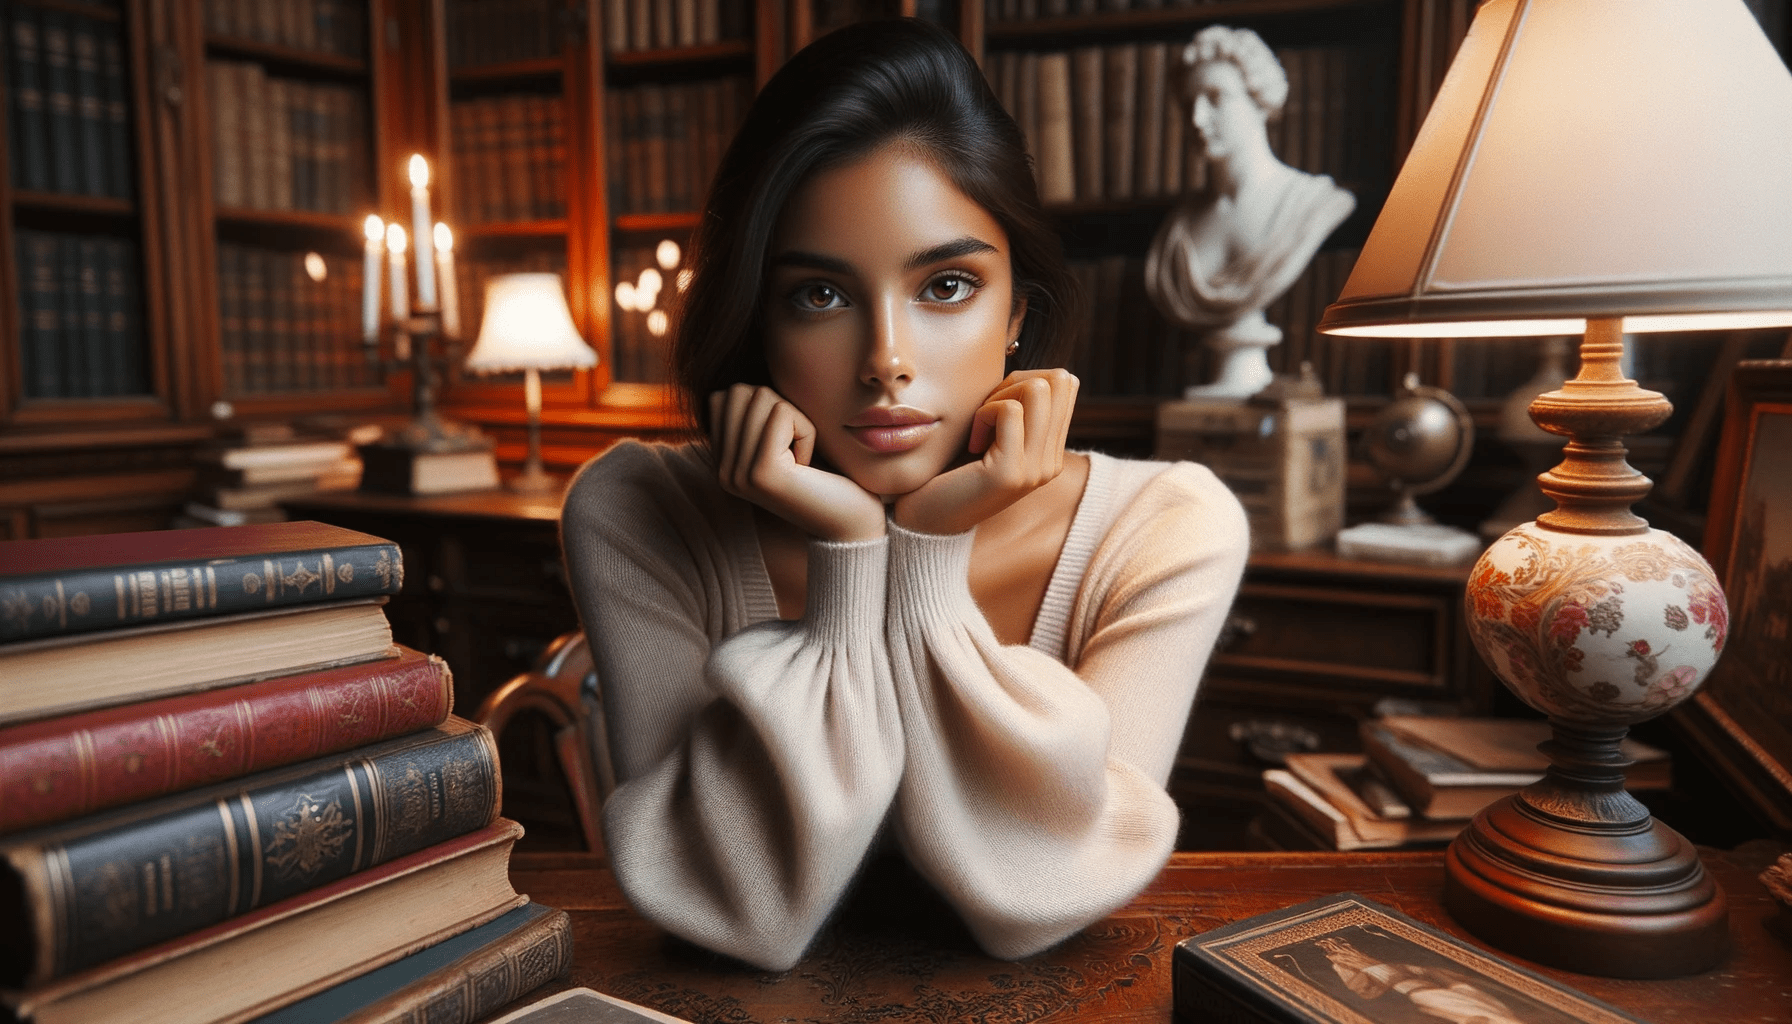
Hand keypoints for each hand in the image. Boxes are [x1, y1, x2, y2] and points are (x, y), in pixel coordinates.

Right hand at [710, 384, 885, 541]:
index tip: (787, 444)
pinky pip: (783, 413)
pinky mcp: (761, 472)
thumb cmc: (828, 477)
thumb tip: (742, 384)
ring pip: (762, 397)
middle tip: (797, 449)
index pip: (724, 396)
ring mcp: (737, 474)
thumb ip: (758, 414)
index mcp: (722, 463)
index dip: (766, 405)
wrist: (851, 525)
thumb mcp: (785, 439)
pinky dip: (806, 430)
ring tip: (802, 459)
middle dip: (780, 407)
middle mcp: (722, 471)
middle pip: (740, 391)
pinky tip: (808, 465)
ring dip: (797, 420)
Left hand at [891, 368, 1078, 535]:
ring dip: (999, 397)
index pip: (1066, 382)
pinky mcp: (1010, 473)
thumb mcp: (992, 433)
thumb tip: (1030, 374)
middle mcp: (1051, 462)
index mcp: (1051, 451)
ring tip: (980, 427)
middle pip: (1058, 380)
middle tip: (987, 414)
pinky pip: (1008, 410)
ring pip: (1038, 389)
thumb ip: (1016, 408)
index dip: (1025, 378)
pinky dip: (983, 415)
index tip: (995, 406)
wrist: (925, 520)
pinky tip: (972, 443)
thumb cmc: (949, 469)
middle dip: (1015, 383)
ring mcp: (1036, 469)